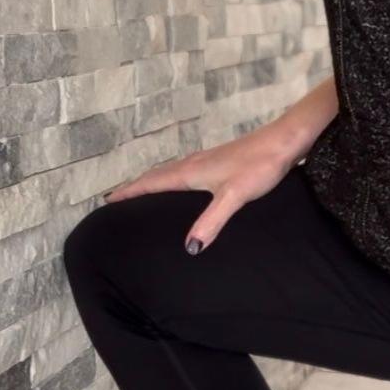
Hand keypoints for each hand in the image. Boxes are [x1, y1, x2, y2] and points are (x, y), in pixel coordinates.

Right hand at [101, 121, 297, 252]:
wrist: (283, 142)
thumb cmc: (259, 166)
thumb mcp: (234, 197)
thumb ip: (212, 221)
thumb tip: (189, 247)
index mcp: (190, 172)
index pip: (150, 183)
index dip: (128, 192)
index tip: (106, 201)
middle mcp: (193, 163)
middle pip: (155, 176)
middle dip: (135, 188)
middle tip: (116, 199)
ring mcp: (206, 161)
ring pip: (170, 172)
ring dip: (153, 183)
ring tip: (142, 194)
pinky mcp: (220, 162)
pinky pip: (186, 172)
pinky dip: (173, 180)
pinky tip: (184, 187)